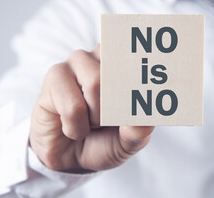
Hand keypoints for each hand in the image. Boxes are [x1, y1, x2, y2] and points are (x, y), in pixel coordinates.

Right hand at [29, 44, 153, 171]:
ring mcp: (75, 62)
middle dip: (116, 109)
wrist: (69, 158)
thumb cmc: (101, 140)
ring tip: (88, 124)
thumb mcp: (128, 141)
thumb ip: (138, 132)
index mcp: (124, 64)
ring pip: (96, 85)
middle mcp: (100, 56)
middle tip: (106, 123)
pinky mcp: (54, 76)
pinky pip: (73, 107)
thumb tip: (139, 123)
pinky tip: (70, 127)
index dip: (145, 77)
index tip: (159, 80)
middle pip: (120, 73)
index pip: (141, 60)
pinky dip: (76, 128)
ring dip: (95, 118)